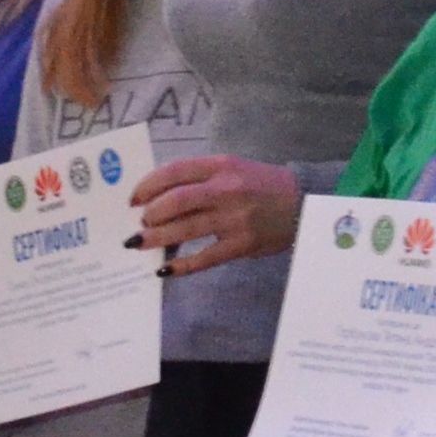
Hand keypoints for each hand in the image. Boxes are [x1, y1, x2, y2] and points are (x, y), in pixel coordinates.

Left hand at [129, 156, 301, 271]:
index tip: (132, 199)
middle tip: (141, 223)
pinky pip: (204, 258)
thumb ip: (200, 178)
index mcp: (221, 166)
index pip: (175, 171)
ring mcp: (234, 218)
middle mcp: (226, 189)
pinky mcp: (241, 244)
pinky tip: (164, 270)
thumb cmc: (261, 185)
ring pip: (185, 228)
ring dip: (157, 238)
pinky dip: (181, 265)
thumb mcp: (232, 169)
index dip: (147, 185)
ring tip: (140, 243)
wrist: (303, 203)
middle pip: (176, 200)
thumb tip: (158, 197)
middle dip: (150, 214)